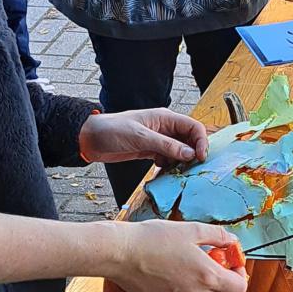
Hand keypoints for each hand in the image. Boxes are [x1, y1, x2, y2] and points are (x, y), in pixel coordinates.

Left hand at [79, 108, 207, 169]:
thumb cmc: (112, 130)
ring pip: (179, 151)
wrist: (90, 139)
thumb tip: (190, 154)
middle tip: (193, 169)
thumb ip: (166, 146)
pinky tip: (165, 172)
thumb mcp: (141, 137)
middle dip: (193, 153)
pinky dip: (170, 166)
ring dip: (182, 162)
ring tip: (179, 173)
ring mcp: (158, 140)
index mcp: (165, 118)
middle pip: (189, 140)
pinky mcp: (150, 151)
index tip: (200, 157)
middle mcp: (164, 128)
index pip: (193, 127)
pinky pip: (167, 159)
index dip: (201, 141)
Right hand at [107, 220, 247, 291]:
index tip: (231, 260)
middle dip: (224, 278)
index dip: (240, 273)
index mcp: (207, 276)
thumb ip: (218, 236)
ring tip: (191, 263)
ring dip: (206, 285)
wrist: (120, 253)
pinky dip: (188, 290)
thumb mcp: (192, 230)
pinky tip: (174, 272)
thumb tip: (233, 241)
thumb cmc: (154, 238)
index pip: (240, 287)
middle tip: (213, 259)